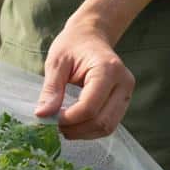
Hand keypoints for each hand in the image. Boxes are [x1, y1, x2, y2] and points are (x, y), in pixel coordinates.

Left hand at [34, 16, 134, 139]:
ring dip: (83, 133)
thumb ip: (51, 90)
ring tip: (62, 126)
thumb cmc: (72, 45)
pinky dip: (90, 129)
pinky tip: (74, 124)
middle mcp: (123, 83)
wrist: (91, 35)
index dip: (68, 119)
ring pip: (108, 127)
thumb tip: (42, 115)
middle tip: (53, 126)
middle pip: (102, 121)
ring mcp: (126, 93)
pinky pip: (109, 123)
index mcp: (108, 70)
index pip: (89, 107)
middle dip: (76, 130)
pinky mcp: (123, 101)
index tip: (48, 119)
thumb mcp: (56, 63)